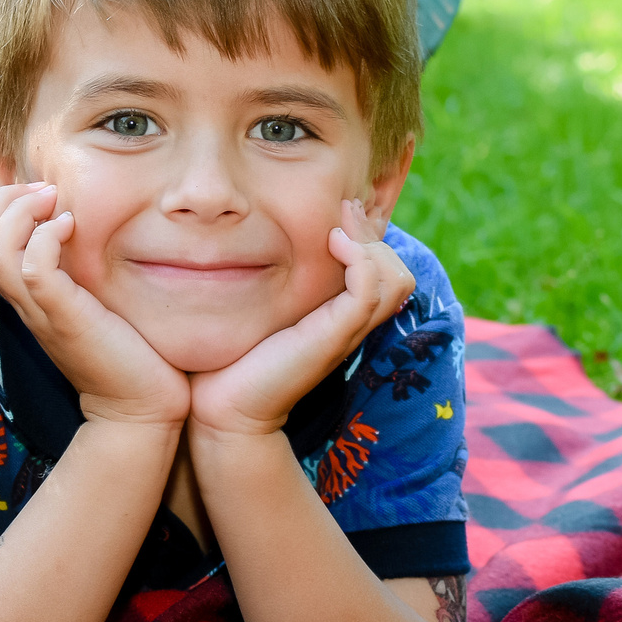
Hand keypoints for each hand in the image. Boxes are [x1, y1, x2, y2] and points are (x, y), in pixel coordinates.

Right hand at [0, 182, 187, 427]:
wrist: (141, 408)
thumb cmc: (128, 352)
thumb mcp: (97, 300)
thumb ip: (85, 271)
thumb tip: (91, 227)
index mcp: (28, 296)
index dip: (2, 206)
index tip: (44, 193)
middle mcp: (25, 303)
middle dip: (5, 201)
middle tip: (46, 190)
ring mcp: (41, 312)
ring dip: (21, 213)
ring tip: (55, 202)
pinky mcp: (64, 319)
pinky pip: (34, 269)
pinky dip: (47, 238)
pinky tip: (73, 227)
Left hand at [188, 200, 415, 437]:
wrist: (223, 408)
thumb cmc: (234, 356)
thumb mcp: (262, 307)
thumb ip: (273, 279)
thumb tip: (260, 236)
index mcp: (341, 317)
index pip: (387, 272)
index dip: (371, 238)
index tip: (340, 213)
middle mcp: (351, 325)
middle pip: (399, 274)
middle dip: (373, 235)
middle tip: (341, 215)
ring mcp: (346, 332)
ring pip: (395, 279)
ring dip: (369, 243)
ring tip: (335, 230)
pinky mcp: (334, 337)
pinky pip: (369, 290)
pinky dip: (359, 258)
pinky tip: (331, 243)